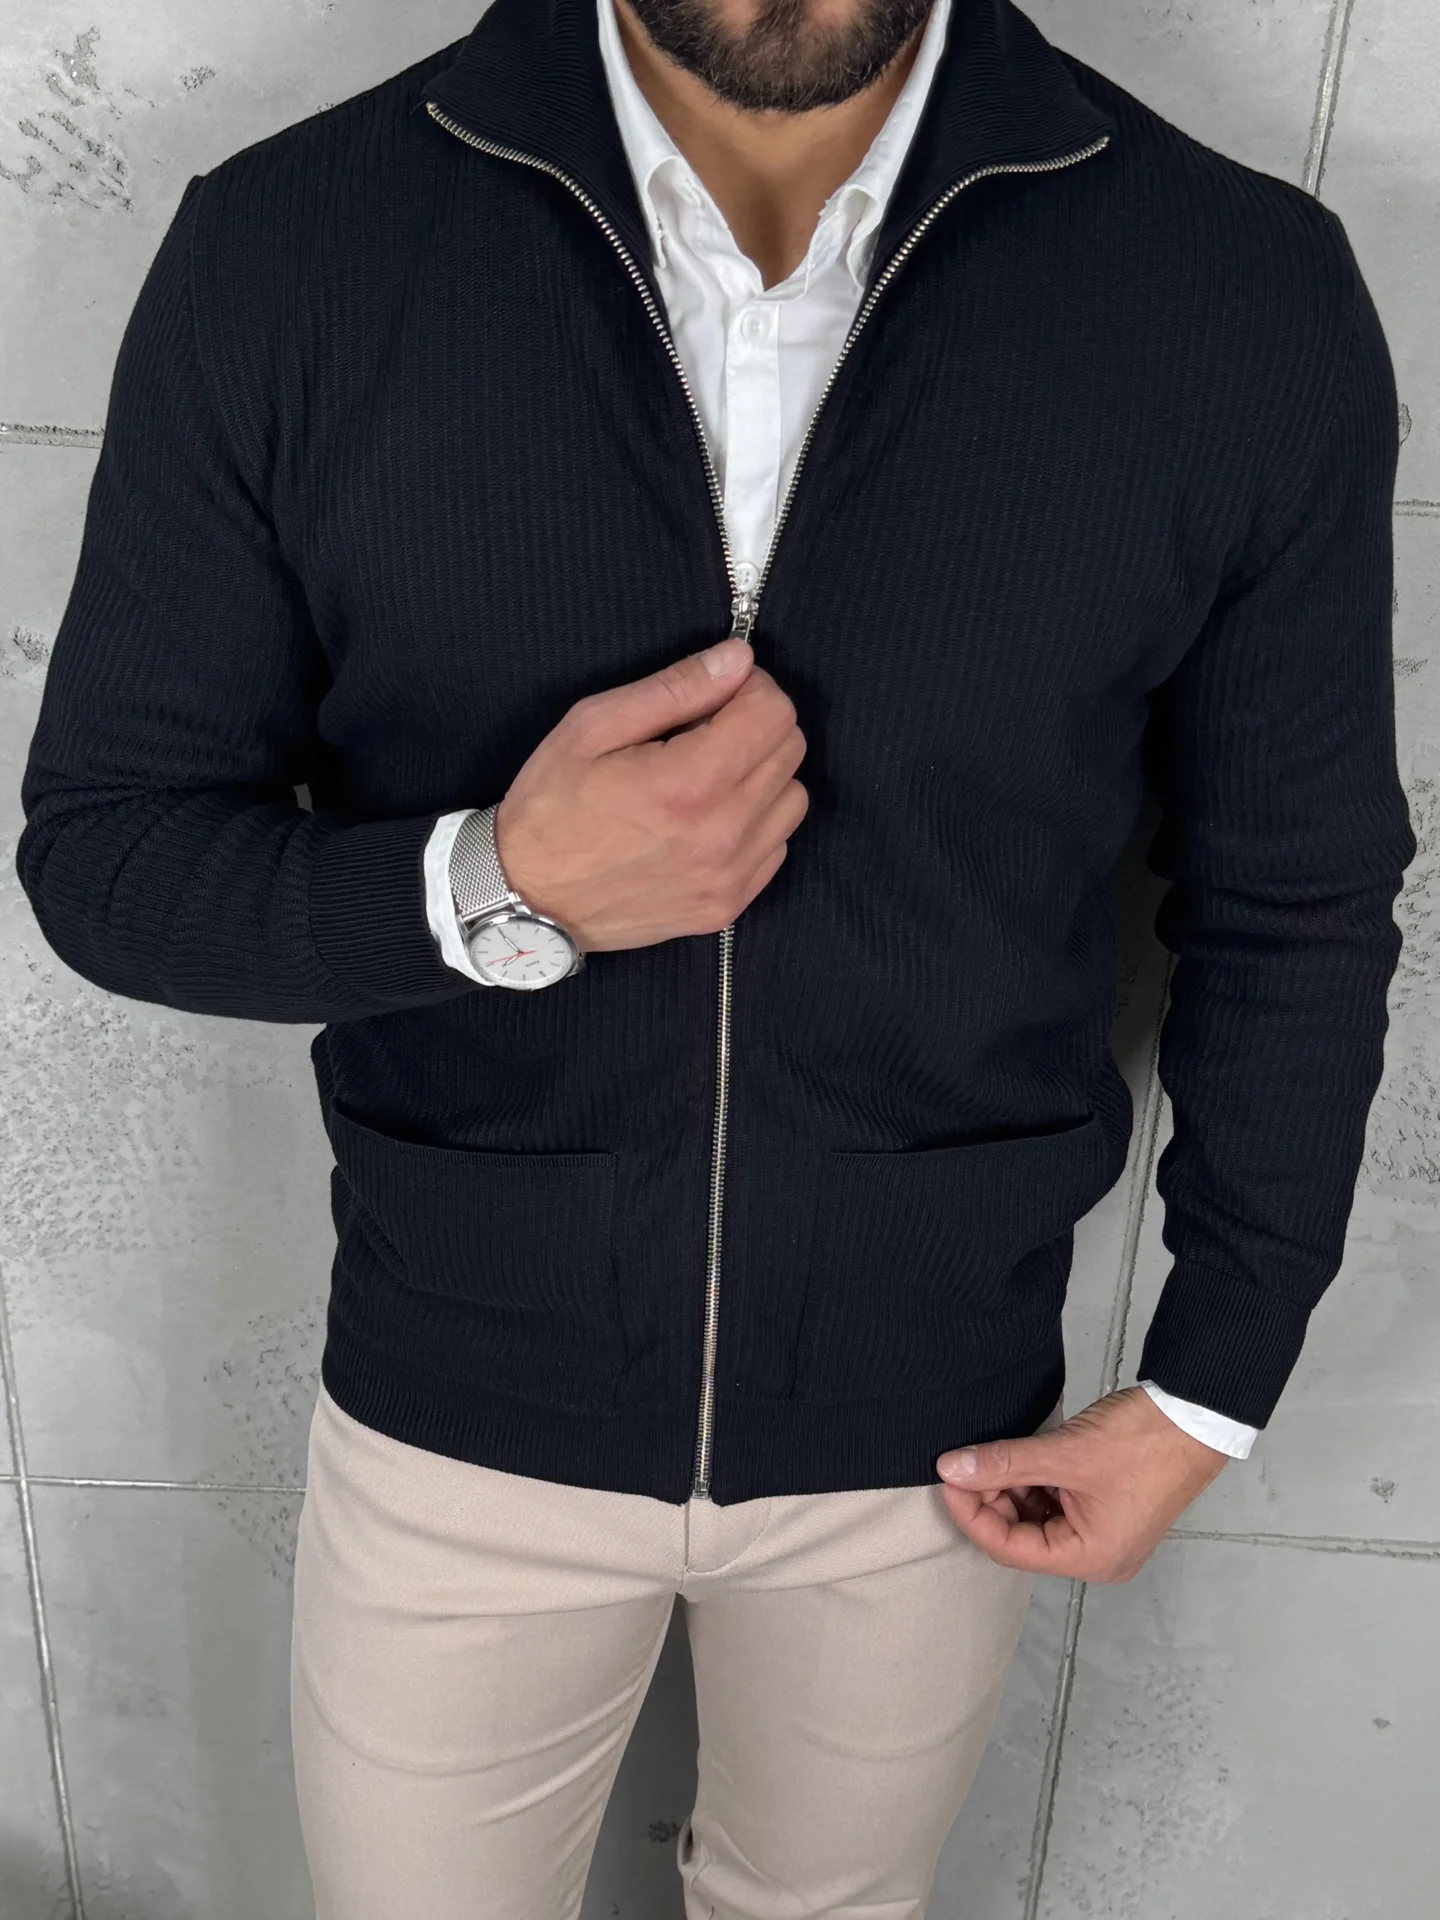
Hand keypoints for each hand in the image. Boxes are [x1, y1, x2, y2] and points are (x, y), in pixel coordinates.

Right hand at [492, 637, 808, 951]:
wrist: (528, 900)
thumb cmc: (550, 807)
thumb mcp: (592, 727)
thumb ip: (672, 689)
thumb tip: (737, 660)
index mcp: (688, 782)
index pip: (774, 712)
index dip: (750, 688)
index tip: (717, 693)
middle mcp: (722, 833)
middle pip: (791, 750)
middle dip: (757, 725)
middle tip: (705, 731)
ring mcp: (730, 877)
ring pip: (793, 799)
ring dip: (763, 776)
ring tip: (709, 778)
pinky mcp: (729, 907)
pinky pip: (777, 846)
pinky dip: (756, 823)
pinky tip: (709, 820)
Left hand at [935, 1385, 1230, 1582]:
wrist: (1194, 1416)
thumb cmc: (1142, 1441)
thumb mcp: (1064, 1452)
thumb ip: (1003, 1463)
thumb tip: (952, 1469)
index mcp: (1090, 1558)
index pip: (1010, 1548)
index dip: (972, 1513)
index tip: (947, 1479)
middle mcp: (1098, 1557)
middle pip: (1022, 1538)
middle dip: (991, 1500)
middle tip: (967, 1463)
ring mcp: (1104, 1535)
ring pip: (1038, 1520)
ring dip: (1012, 1490)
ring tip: (994, 1456)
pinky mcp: (1106, 1511)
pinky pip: (1058, 1507)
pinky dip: (1036, 1485)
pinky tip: (1023, 1458)